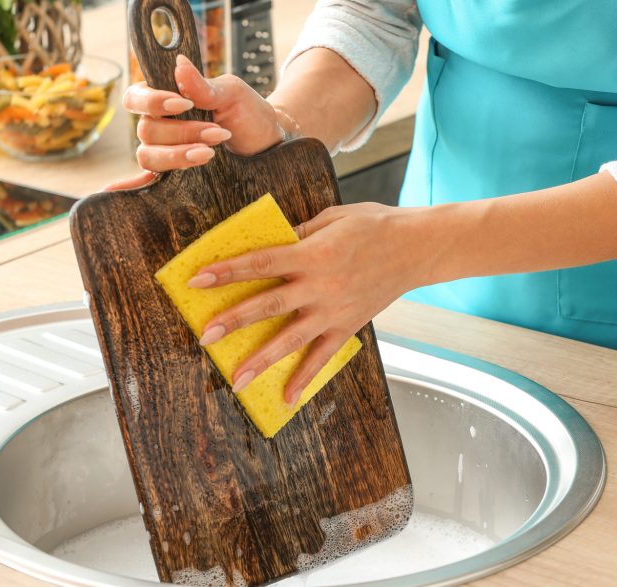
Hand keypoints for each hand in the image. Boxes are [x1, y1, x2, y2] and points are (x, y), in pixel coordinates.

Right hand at [122, 55, 285, 172]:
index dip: (152, 102)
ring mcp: (163, 150)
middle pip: (146, 130)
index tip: (184, 104)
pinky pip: (147, 179)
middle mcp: (159, 124)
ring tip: (210, 153)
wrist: (265, 141)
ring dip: (178, 154)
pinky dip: (139, 181)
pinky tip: (134, 185)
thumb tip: (180, 64)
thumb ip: (204, 84)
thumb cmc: (247, 112)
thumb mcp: (232, 93)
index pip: (135, 97)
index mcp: (165, 97)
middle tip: (217, 132)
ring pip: (148, 155)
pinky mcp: (173, 173)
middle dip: (183, 132)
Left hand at [186, 203, 426, 406]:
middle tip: (204, 335)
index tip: (198, 279)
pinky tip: (286, 398)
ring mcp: (333, 310)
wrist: (418, 247)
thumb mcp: (331, 218)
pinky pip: (322, 357)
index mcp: (312, 253)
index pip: (260, 263)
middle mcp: (320, 286)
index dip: (227, 271)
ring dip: (261, 359)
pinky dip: (304, 378)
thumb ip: (298, 234)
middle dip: (233, 320)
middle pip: (268, 305)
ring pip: (291, 339)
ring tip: (237, 379)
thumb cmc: (374, 224)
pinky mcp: (347, 326)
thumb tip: (269, 245)